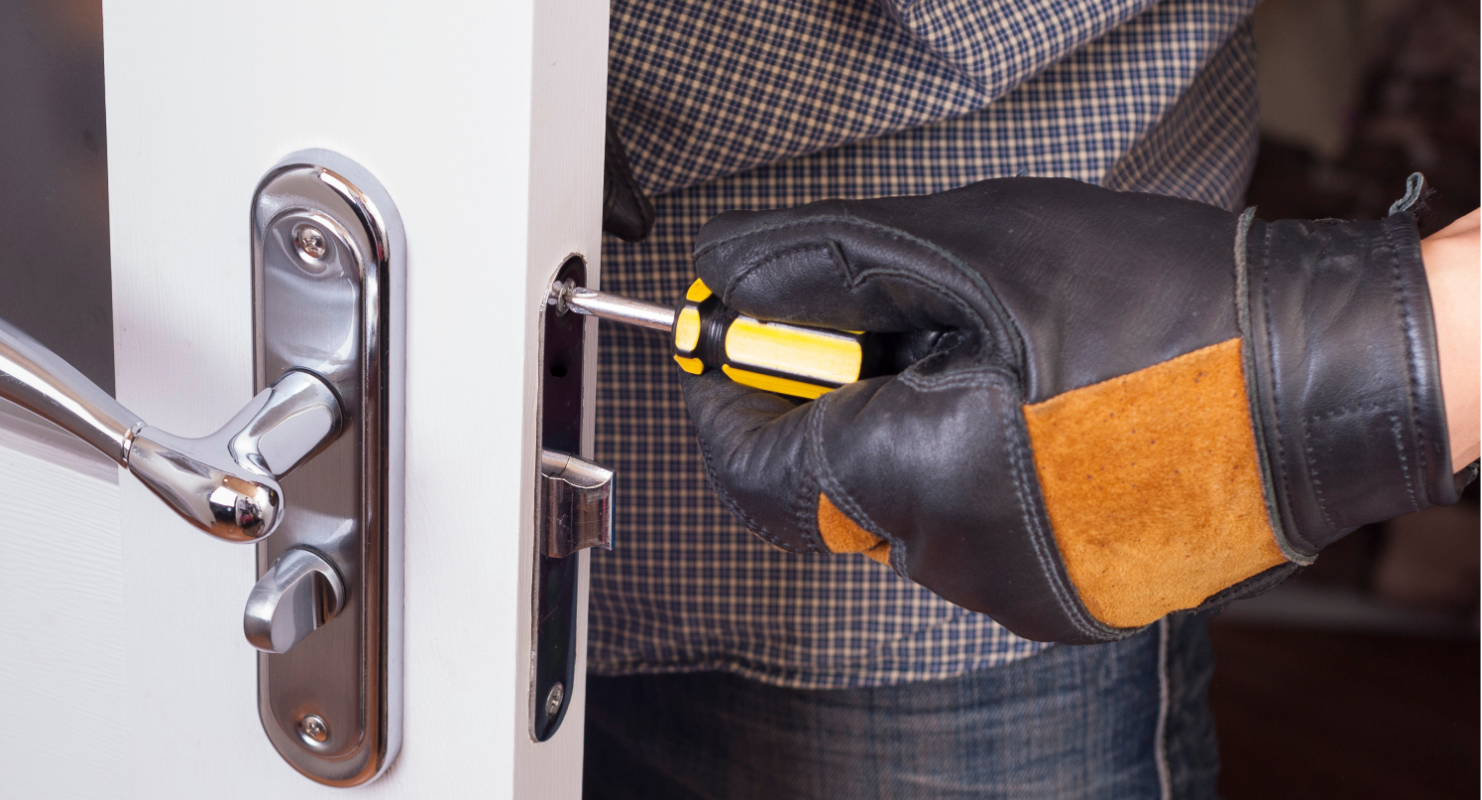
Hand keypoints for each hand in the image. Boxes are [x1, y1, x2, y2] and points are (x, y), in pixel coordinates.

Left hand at [682, 178, 1467, 643]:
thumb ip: (829, 267)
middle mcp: (953, 563)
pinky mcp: (1064, 599)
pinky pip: (971, 527)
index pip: (750, 464)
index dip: (725, 392)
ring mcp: (1013, 593)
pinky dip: (972, 463)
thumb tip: (734, 276)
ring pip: (900, 501)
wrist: (1328, 381)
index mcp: (914, 481)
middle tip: (891, 317)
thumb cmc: (1166, 311)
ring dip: (909, 423)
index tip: (725, 335)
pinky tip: (1038, 406)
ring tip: (996, 354)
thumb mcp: (973, 250)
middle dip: (835, 394)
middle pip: (825, 480)